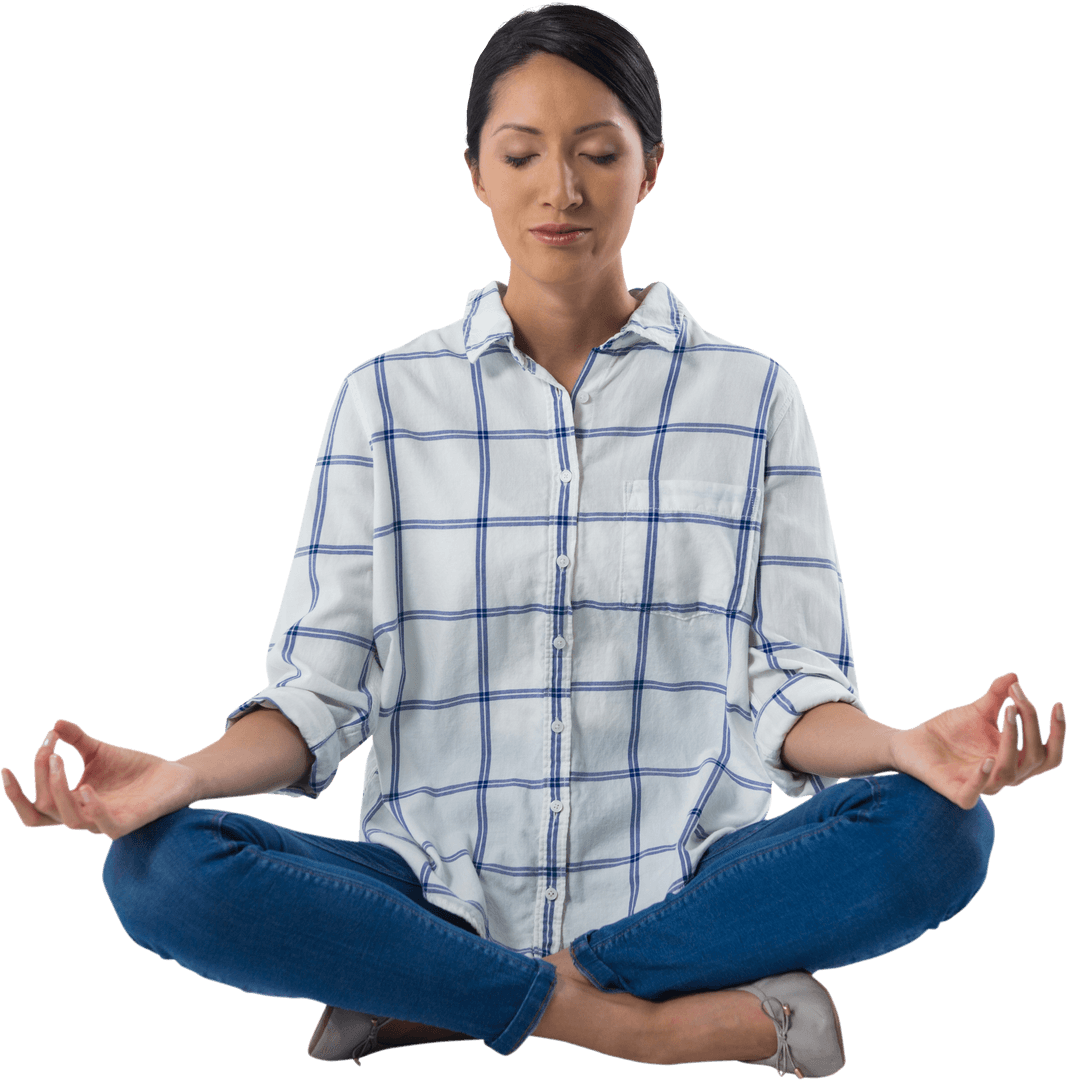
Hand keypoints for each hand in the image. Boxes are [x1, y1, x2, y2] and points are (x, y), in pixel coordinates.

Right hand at [1, 719, 199, 839]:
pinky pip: (107, 826)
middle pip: (45, 809)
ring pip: (71, 820)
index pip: (33, 807)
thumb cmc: (132, 768)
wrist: (172, 775)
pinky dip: (94, 809)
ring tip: (59, 760)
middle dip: (41, 779)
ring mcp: (105, 822)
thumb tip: (54, 723)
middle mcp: (84, 816)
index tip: (12, 764)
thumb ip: (77, 740)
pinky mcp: (129, 823)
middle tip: (49, 752)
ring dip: (60, 790)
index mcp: (72, 803)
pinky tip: (87, 787)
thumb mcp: (99, 750)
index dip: (15, 791)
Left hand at [889, 672, 1064, 809]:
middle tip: (1017, 701)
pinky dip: (982, 777)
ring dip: (1011, 741)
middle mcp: (1004, 775)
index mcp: (1014, 759)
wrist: (912, 743)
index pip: (1048, 753)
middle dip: (1032, 727)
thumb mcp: (977, 710)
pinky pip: (974, 794)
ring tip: (1007, 712)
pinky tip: (986, 758)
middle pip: (1034, 758)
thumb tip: (1015, 676)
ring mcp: (983, 787)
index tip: (1057, 704)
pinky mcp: (958, 793)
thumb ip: (997, 695)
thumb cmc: (950, 730)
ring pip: (1009, 773)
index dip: (1058, 733)